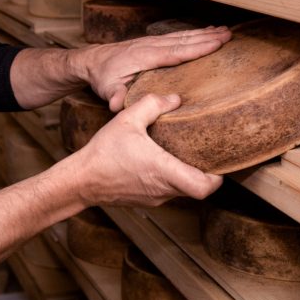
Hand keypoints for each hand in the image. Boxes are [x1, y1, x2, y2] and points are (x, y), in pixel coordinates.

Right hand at [69, 92, 221, 206]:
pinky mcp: (145, 201)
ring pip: (182, 191)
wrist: (80, 180)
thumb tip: (175, 98)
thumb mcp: (128, 119)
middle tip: (206, 153)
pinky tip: (160, 161)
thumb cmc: (103, 152)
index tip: (219, 163)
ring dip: (186, 175)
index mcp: (164, 171)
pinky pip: (166, 192)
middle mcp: (163, 189)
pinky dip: (170, 179)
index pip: (205, 187)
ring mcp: (155, 199)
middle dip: (205, 172)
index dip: (217, 177)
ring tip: (183, 154)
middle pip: (197, 189)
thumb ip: (153, 104)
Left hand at [77, 26, 231, 110]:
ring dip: (204, 33)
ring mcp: (153, 42)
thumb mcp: (106, 89)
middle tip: (229, 35)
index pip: (176, 52)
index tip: (217, 43)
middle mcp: (152, 45)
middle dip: (208, 37)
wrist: (92, 61)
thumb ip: (115, 96)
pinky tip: (206, 32)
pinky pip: (178, 37)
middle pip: (184, 40)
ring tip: (225, 31)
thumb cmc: (102, 77)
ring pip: (183, 36)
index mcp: (145, 56)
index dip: (197, 48)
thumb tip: (117, 105)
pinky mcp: (154, 43)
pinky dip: (194, 34)